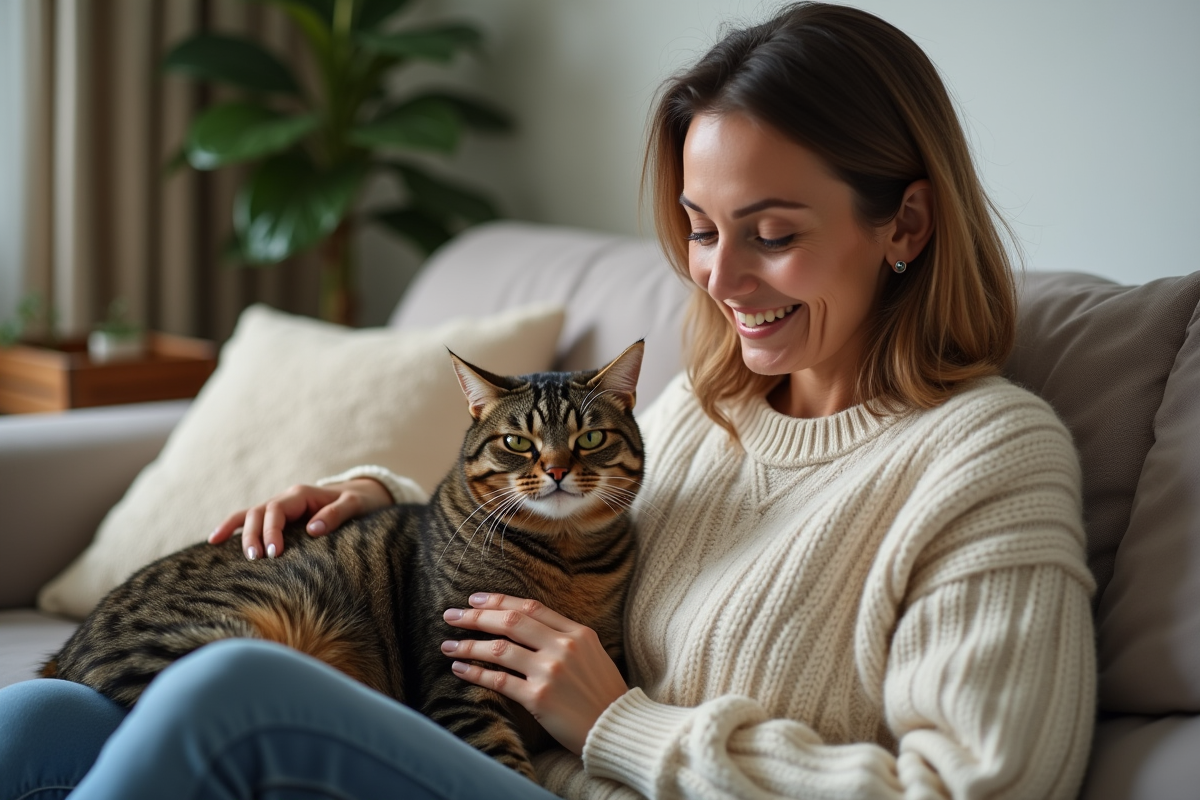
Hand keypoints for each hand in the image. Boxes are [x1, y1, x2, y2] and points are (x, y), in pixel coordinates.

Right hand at [208, 479, 392, 559]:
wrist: (360, 496)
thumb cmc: (358, 501)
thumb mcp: (355, 504)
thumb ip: (337, 514)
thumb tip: (313, 529)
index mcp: (301, 494)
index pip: (277, 509)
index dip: (271, 530)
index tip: (273, 553)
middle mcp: (286, 499)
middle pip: (259, 512)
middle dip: (254, 535)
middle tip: (257, 559)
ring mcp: (278, 508)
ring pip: (250, 516)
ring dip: (241, 534)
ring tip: (242, 556)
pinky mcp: (276, 519)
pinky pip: (249, 520)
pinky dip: (232, 528)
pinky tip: (214, 541)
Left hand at [441, 593, 627, 754]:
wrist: (617, 727)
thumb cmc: (604, 693)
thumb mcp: (592, 654)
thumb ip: (563, 637)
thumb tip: (525, 625)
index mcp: (577, 632)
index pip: (530, 608)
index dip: (498, 601)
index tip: (475, 599)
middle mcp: (563, 647)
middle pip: (510, 622)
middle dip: (475, 616)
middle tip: (451, 615)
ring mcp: (550, 672)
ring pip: (499, 649)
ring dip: (468, 646)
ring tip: (448, 645)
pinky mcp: (539, 698)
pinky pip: (499, 681)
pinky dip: (475, 673)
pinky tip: (459, 669)